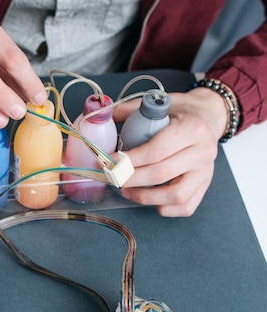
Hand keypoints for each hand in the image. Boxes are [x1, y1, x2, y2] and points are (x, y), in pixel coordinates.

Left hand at [113, 87, 227, 216]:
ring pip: (176, 195)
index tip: (108, 162)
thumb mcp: (158, 103)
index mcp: (192, 129)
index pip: (155, 151)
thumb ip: (129, 110)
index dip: (128, 160)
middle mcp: (203, 152)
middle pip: (161, 174)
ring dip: (146, 197)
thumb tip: (102, 116)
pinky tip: (149, 199)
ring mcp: (206, 172)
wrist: (209, 116)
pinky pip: (185, 206)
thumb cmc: (180, 112)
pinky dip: (165, 208)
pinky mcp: (205, 186)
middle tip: (111, 177)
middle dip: (130, 179)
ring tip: (126, 190)